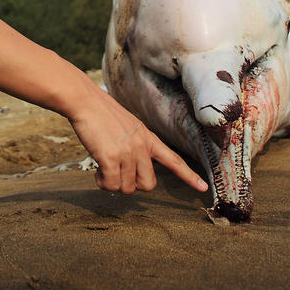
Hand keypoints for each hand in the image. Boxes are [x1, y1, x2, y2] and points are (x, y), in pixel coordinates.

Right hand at [68, 86, 207, 193]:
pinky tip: (97, 170)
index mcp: (148, 138)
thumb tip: (129, 171)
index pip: (174, 160)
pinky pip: (111, 185)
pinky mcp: (112, 158)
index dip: (189, 176)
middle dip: (132, 184)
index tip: (204, 187)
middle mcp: (142, 147)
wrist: (85, 101)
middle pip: (148, 185)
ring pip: (127, 188)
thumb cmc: (100, 113)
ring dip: (112, 182)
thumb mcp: (127, 126)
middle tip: (117, 173)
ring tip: (103, 166)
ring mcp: (128, 152)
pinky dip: (102, 182)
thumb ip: (134, 146)